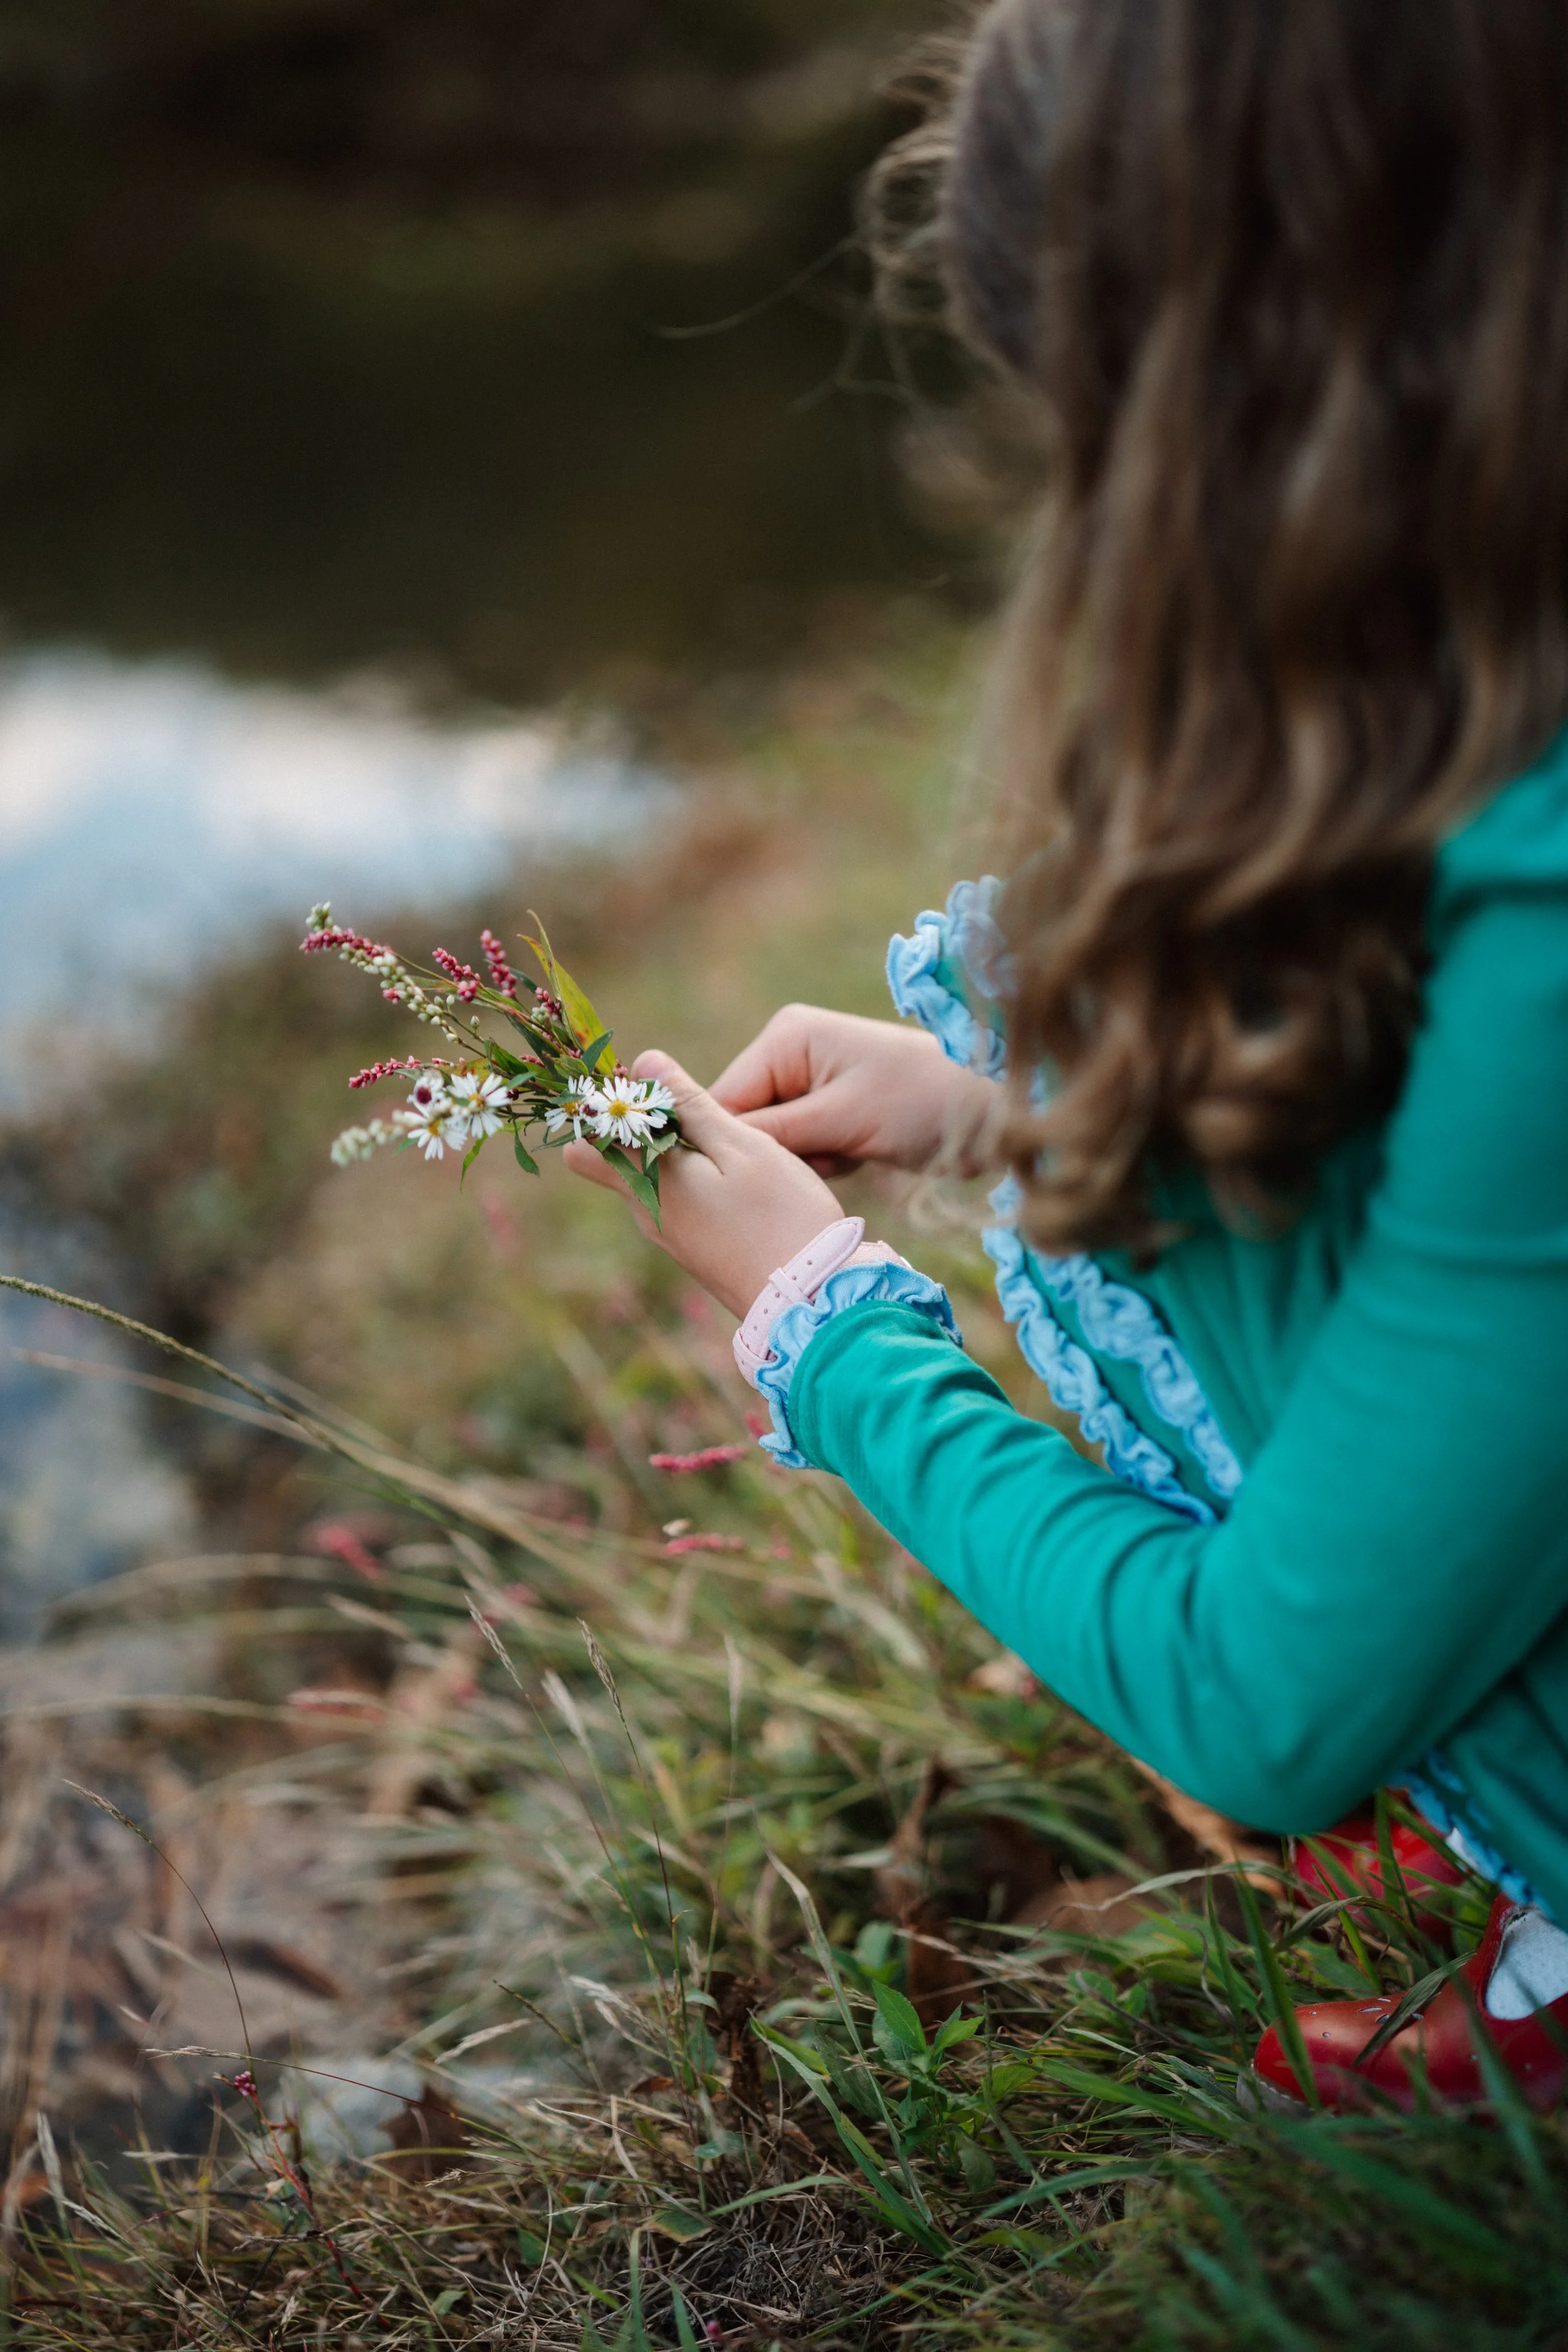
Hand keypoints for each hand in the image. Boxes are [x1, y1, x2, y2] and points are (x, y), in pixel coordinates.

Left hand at [563, 1051, 845, 1317]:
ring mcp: (669, 1235)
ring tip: (729, 1138)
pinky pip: (675, 1201)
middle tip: (695, 1107)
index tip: (650, 1089)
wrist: (811, 1301)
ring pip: (649, 1179)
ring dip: (675, 1151)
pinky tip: (740, 1174)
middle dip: (641, 1126)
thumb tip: (643, 1063)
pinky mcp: (695, 1250)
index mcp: (646, 1182)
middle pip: (615, 1160)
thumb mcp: (740, 1146)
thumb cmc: (780, 1216)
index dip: (605, 1107)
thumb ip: (688, 1106)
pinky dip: (694, 1178)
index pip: (584, 1143)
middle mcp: (645, 1212)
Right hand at [711, 1004, 998, 1174]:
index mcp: (785, 1037)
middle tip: (826, 1156)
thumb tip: (701, 1142)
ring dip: (805, 1161)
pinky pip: (802, 1150)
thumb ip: (770, 1131)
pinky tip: (857, 1157)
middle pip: (746, 1122)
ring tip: (848, 1153)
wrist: (991, 1111)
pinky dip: (824, 1163)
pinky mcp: (832, 1112)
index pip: (724, 1098)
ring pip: (773, 1143)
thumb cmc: (920, 1101)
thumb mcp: (840, 1118)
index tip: (761, 1174)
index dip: (733, 1143)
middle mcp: (791, 1054)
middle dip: (779, 1152)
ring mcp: (812, 1084)